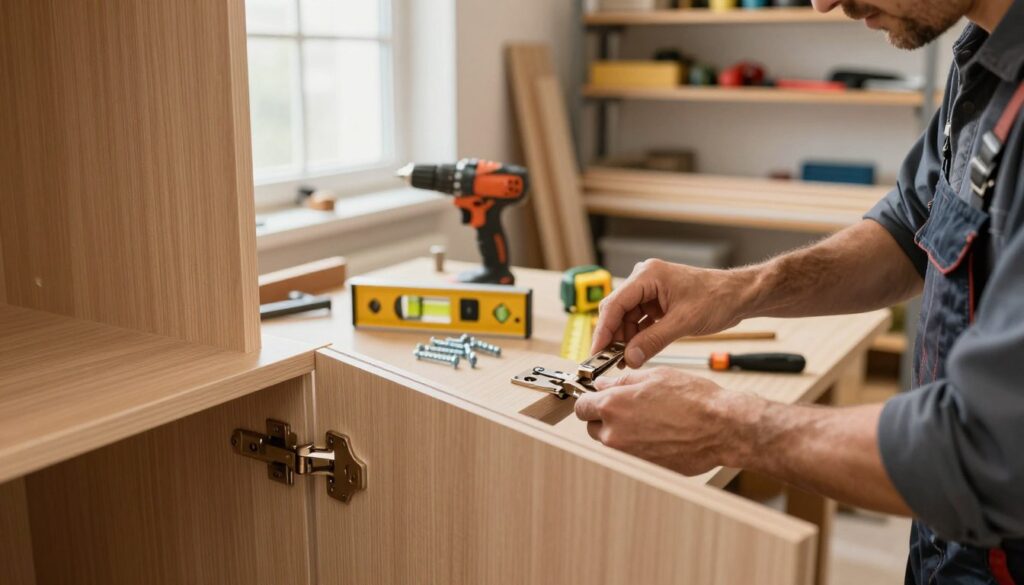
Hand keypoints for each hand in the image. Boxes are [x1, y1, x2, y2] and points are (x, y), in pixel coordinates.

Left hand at [574, 368, 762, 475]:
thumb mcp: (655, 376)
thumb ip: (623, 382)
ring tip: (647, 422)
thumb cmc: (694, 400)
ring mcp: (628, 455)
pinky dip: (637, 447)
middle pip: (593, 427)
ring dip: (620, 433)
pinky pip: (630, 456)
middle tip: (627, 409)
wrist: (721, 428)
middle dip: (605, 418)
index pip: (581, 407)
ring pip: (611, 443)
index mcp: (613, 407)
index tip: (597, 399)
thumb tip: (605, 385)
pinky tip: (657, 435)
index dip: (589, 401)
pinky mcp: (643, 469)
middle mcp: (615, 434)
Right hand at [592, 259, 756, 367]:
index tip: (596, 352)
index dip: (603, 330)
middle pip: (617, 311)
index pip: (614, 304)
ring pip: (626, 317)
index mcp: (647, 275)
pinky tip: (636, 352)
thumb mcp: (683, 323)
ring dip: (626, 339)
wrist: (739, 296)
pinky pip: (639, 320)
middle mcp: (644, 279)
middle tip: (609, 361)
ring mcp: (650, 290)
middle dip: (614, 336)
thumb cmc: (717, 298)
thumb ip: (653, 341)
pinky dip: (637, 336)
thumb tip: (629, 358)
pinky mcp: (657, 301)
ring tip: (626, 360)